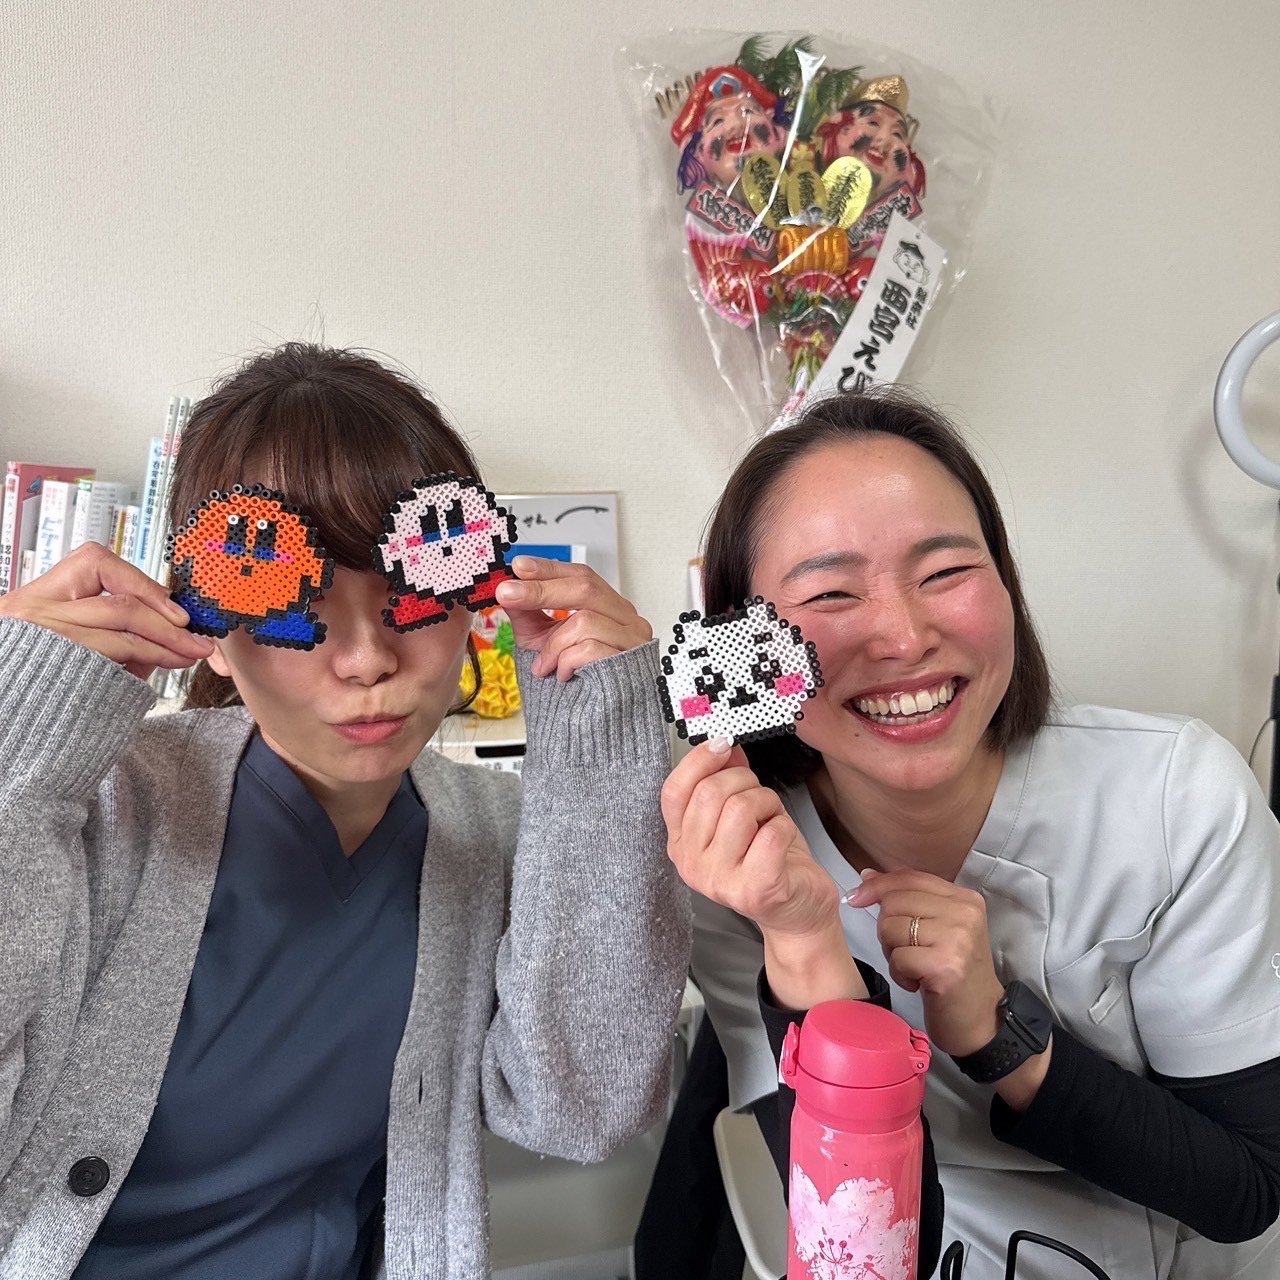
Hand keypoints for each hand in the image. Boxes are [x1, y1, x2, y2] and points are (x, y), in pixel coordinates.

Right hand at [0, 542, 214, 681]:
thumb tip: (163, 627)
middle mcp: (37, 613)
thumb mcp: (56, 633)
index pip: (96, 563)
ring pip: (122, 636)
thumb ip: (105, 625)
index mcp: (37, 595)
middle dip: (170, 624)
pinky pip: (112, 665)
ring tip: (191, 654)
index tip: (175, 608)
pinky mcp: (56, 673)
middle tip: (199, 640)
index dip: (143, 582)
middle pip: (122, 606)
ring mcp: (46, 643)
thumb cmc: (27, 669)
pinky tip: (160, 667)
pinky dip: (143, 665)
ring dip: (167, 646)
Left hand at [494, 556, 651, 680]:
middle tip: (507, 593)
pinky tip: (562, 675)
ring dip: (553, 644)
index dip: (549, 569)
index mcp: (610, 608)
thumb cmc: (575, 683)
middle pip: (586, 587)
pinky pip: (589, 650)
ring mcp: (632, 640)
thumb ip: (528, 612)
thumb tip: (506, 586)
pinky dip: (565, 662)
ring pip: (585, 620)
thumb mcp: (543, 641)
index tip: (518, 567)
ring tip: (543, 666)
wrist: (593, 725)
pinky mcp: (630, 663)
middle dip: (541, 590)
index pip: (582, 575)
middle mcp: (627, 619)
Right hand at [662, 739, 865, 1006]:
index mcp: (681, 844)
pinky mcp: (756, 889)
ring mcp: (721, 881)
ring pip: (741, 808)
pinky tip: (782, 840)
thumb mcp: (742, 815)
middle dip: (745, 781)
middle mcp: (692, 865)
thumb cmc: (770, 861)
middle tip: (759, 796)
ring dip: (767, 802)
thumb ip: (726, 779)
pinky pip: (771, 832)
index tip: (723, 745)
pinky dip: (783, 824)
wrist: (799, 911)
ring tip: (771, 819)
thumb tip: (723, 745)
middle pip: (710, 793)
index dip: (699, 760)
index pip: (674, 792)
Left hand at [848, 868, 1004, 1056]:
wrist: (981, 1021)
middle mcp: (965, 913)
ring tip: (916, 968)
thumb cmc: (953, 973)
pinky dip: (900, 974)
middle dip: (887, 929)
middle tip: (907, 952)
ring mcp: (958, 939)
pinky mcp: (945, 966)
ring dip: (893, 953)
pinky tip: (918, 983)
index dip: (877, 886)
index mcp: (964, 898)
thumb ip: (907, 899)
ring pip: (890, 928)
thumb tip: (867, 875)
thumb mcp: (937, 928)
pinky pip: (897, 958)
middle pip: (894, 902)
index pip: (909, 878)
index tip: (856, 898)